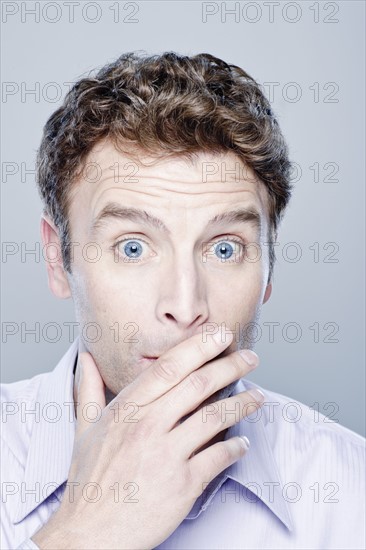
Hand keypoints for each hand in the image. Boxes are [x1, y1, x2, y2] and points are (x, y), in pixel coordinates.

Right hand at [32, 329, 263, 549]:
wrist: (90, 532)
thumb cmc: (90, 479)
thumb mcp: (85, 429)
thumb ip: (88, 389)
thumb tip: (86, 358)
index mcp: (127, 409)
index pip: (170, 367)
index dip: (200, 347)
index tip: (221, 334)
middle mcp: (148, 426)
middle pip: (199, 385)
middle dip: (231, 366)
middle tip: (251, 357)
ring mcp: (166, 455)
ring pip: (215, 417)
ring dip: (243, 403)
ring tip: (258, 396)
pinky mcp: (183, 484)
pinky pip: (219, 457)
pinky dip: (237, 447)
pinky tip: (244, 443)